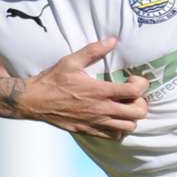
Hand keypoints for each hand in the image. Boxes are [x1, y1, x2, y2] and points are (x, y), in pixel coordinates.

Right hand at [20, 37, 148, 138]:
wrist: (34, 101)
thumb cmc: (53, 80)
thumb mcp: (72, 61)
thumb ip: (94, 50)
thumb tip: (113, 40)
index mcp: (99, 91)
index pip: (134, 92)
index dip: (142, 85)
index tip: (135, 79)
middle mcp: (101, 109)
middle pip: (138, 113)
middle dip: (142, 102)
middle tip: (134, 95)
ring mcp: (96, 122)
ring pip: (128, 127)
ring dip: (131, 116)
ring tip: (125, 106)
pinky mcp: (89, 131)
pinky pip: (113, 136)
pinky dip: (119, 128)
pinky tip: (113, 118)